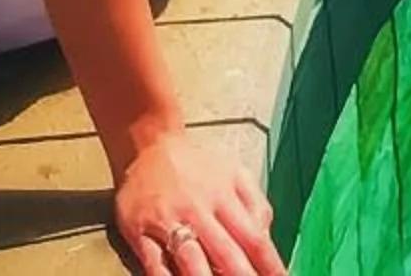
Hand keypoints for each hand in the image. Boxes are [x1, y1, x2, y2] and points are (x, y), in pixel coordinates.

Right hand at [113, 127, 286, 275]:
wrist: (150, 146)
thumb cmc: (197, 165)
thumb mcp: (234, 172)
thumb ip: (254, 203)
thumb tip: (267, 234)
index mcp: (226, 197)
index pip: (254, 237)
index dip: (269, 264)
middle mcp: (200, 210)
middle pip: (226, 252)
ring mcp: (170, 222)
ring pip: (192, 260)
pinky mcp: (141, 232)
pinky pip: (154, 263)